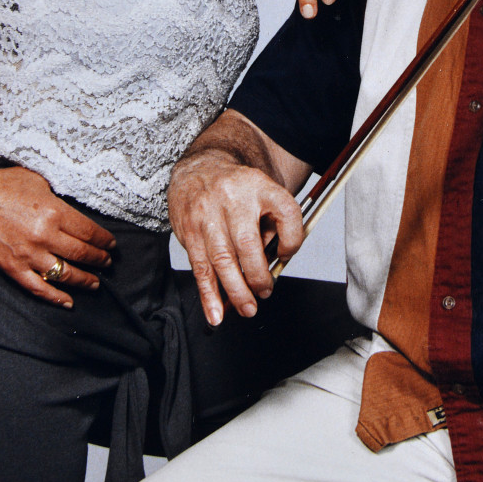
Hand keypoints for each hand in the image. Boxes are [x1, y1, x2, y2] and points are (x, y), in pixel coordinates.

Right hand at [0, 166, 115, 307]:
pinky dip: (55, 297)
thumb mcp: (40, 182)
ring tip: (95, 282)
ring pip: (64, 274)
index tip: (112, 244)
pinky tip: (68, 302)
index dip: (104, 240)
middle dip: (99, 259)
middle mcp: (44, 236)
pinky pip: (38, 287)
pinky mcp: (13, 268)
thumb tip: (75, 213)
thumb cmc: (5, 185)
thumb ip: (59, 200)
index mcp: (54, 212)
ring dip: (84, 280)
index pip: (89, 232)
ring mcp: (28, 255)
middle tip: (108, 262)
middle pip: (81, 254)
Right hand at [168, 151, 304, 324]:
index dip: (292, 238)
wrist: (200, 169)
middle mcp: (233, 198)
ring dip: (236, 291)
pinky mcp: (189, 231)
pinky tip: (215, 312)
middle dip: (258, 276)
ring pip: (222, 260)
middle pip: (248, 243)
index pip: (286, 210)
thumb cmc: (238, 189)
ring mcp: (208, 215)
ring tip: (247, 308)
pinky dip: (208, 294)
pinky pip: (200, 268)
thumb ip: (273, 224)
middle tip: (265, 292)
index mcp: (260, 186)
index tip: (287, 254)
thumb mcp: (264, 193)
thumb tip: (274, 263)